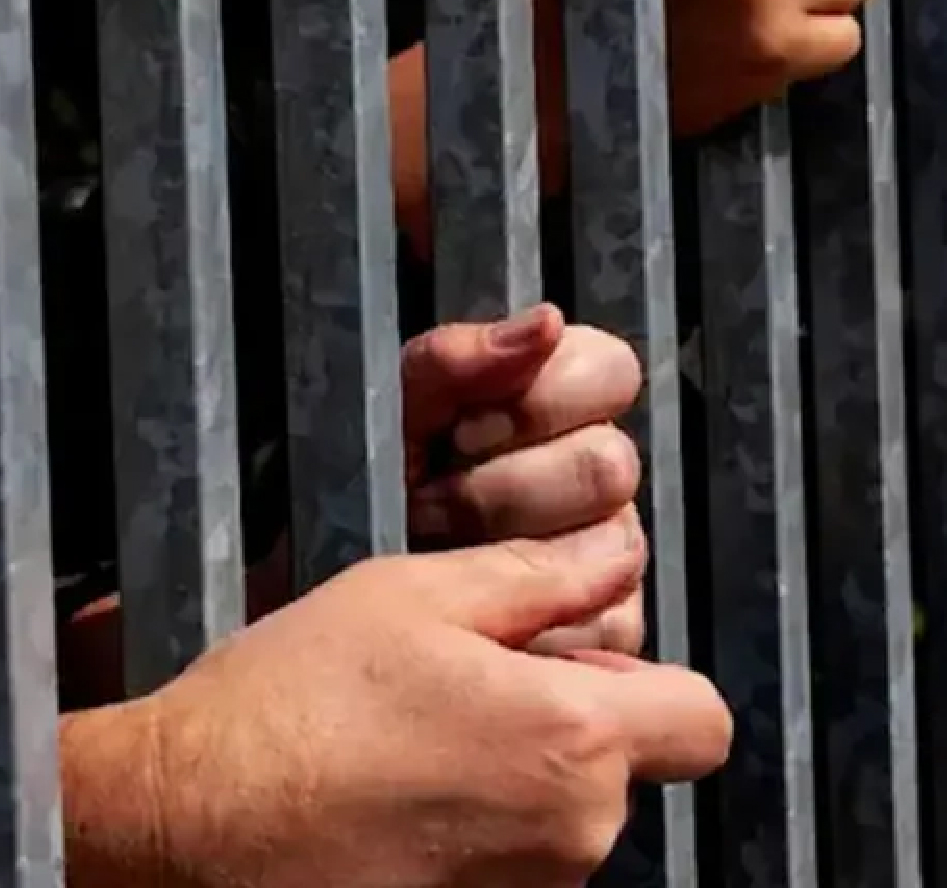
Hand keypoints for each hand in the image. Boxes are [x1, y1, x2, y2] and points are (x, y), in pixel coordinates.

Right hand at [76, 526, 731, 887]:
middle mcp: (570, 841)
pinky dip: (469, 840)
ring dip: (514, 785)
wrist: (180, 828)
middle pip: (624, 773)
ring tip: (410, 747)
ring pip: (562, 825)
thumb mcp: (414, 596)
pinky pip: (508, 873)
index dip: (656, 685)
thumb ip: (539, 578)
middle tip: (464, 690)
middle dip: (569, 730)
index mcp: (573, 742)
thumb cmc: (290, 705)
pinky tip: (390, 803)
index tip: (587, 666)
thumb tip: (618, 556)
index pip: (702, 722)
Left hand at [401, 304, 648, 654]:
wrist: (334, 580)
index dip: (541, 398)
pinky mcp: (609, 623)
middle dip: (505, 488)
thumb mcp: (390, 409)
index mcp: (557, 403)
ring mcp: (607, 551)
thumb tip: (542, 323)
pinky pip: (605, 618)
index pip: (611, 371)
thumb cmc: (369, 486)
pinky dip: (530, 621)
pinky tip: (479, 607)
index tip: (466, 428)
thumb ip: (457, 358)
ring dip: (508, 555)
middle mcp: (592, 473)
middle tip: (434, 502)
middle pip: (608, 463)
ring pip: (612, 544)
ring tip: (444, 556)